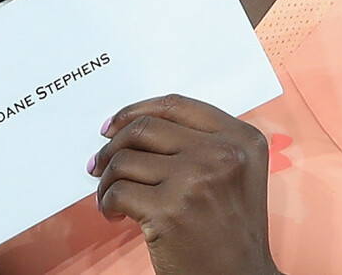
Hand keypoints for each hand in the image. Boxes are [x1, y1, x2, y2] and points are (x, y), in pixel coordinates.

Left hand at [90, 94, 280, 274]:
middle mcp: (222, 154)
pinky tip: (115, 215)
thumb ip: (201, 144)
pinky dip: (107, 203)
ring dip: (106, 179)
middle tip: (99, 164)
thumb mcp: (236, 174)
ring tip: (109, 198)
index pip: (176, 105)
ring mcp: (195, 180)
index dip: (136, 111)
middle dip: (112, 145)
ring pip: (125, 160)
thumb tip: (132, 128)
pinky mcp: (169, 211)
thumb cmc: (232, 235)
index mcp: (242, 139)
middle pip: (145, 128)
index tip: (113, 125)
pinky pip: (117, 191)